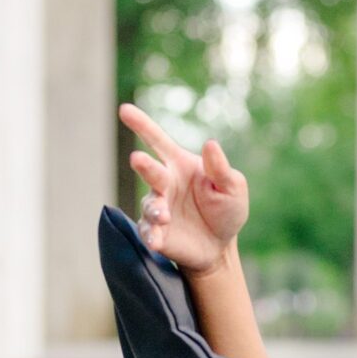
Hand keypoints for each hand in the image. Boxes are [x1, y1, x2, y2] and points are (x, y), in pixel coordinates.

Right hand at [120, 102, 248, 276]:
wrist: (220, 247)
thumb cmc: (226, 209)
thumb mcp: (232, 187)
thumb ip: (220, 168)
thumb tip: (211, 143)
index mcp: (180, 164)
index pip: (157, 140)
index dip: (141, 125)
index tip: (124, 110)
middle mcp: (164, 183)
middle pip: (150, 170)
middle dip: (144, 164)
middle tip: (137, 159)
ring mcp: (158, 207)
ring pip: (150, 204)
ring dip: (155, 209)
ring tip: (164, 216)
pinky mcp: (155, 232)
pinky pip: (147, 232)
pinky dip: (149, 235)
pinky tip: (155, 240)